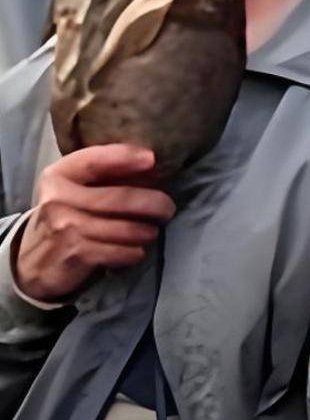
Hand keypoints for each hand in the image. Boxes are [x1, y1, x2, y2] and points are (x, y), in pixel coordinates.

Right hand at [14, 145, 173, 301]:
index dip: (125, 157)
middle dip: (155, 204)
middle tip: (167, 209)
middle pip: (120, 198)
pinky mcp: (75, 254)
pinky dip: (135, 252)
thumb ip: (102, 175)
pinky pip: (121, 251)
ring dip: (148, 232)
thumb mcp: (72, 190)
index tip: (152, 159)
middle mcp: (58, 199)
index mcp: (58, 176)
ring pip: (126, 228)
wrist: (32, 262)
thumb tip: (151, 164)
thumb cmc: (64, 217)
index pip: (93, 160)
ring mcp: (65, 228)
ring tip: (151, 231)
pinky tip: (135, 250)